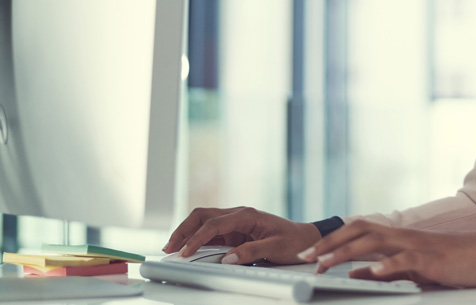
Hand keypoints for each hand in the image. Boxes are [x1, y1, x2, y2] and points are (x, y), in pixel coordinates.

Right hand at [162, 206, 321, 263]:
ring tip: (172, 249)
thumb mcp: (276, 248)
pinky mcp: (234, 234)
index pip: (214, 223)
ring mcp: (234, 224)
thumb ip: (252, 252)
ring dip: (187, 234)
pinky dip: (196, 240)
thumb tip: (228, 259)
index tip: (186, 252)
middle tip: (170, 247)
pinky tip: (188, 250)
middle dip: (183, 230)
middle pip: (202, 216)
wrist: (305, 239)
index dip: (197, 238)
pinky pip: (210, 234)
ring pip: (203, 223)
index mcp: (247, 215)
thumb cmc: (294, 241)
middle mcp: (238, 216)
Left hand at [302, 221, 475, 287]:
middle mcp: (401, 236)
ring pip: (374, 242)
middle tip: (305, 256)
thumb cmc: (450, 262)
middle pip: (357, 230)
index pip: (356, 232)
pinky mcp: (429, 259)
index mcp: (395, 237)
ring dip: (346, 252)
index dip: (330, 241)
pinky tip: (373, 272)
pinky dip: (387, 265)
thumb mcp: (410, 268)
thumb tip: (355, 275)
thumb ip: (383, 270)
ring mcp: (414, 245)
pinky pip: (404, 260)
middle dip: (328, 243)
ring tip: (325, 263)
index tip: (308, 254)